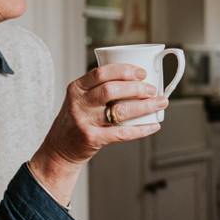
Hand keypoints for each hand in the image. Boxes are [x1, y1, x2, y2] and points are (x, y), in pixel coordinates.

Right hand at [29, 63, 165, 201]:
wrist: (59, 149)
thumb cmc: (77, 120)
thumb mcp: (80, 99)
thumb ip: (100, 89)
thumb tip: (139, 81)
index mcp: (76, 88)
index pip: (100, 73)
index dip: (124, 70)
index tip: (141, 72)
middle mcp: (78, 104)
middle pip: (111, 90)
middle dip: (136, 88)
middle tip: (152, 89)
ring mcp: (84, 122)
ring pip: (120, 111)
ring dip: (144, 106)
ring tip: (160, 102)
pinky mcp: (91, 139)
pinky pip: (122, 134)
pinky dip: (141, 129)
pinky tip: (153, 126)